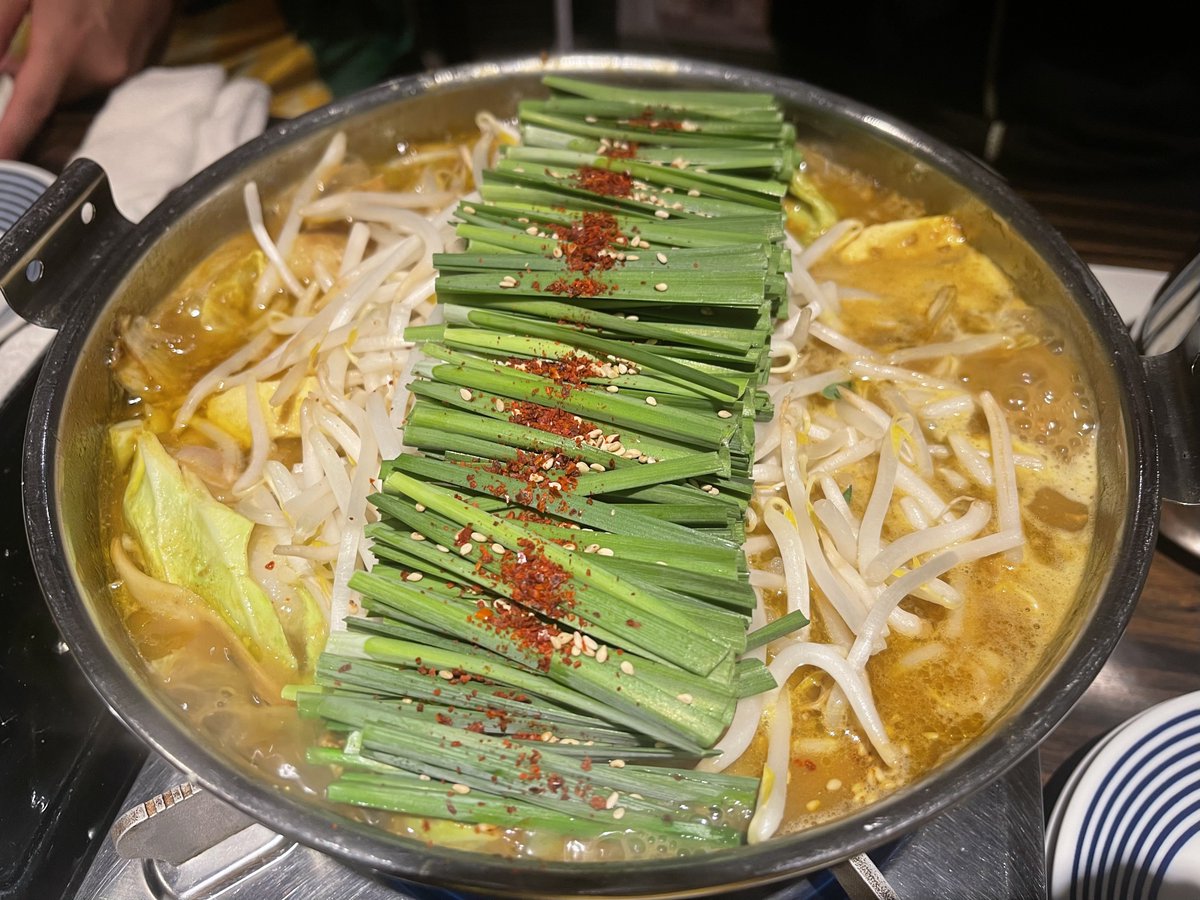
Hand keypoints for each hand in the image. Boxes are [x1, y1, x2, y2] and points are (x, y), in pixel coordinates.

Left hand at [0, 0, 174, 158]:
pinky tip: (91, 26)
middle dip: (35, 81)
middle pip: (56, 97)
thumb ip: (1, 26)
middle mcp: (102, 69)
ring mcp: (130, 68)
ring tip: (61, 30)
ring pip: (82, 86)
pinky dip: (91, 61)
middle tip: (20, 49)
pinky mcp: (148, 61)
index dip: (9, 138)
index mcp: (65, 48)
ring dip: (64, 70)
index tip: (0, 162)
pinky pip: (108, 75)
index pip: (30, 107)